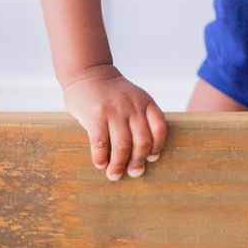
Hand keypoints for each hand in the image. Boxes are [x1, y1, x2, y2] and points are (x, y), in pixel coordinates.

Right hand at [62, 64, 166, 180]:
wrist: (88, 73)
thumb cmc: (112, 93)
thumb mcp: (134, 97)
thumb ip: (141, 116)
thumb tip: (144, 153)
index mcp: (145, 101)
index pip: (159, 128)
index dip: (157, 147)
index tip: (150, 159)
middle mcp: (132, 106)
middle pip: (142, 141)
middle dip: (138, 162)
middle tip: (134, 173)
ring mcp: (113, 110)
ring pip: (122, 146)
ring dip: (119, 165)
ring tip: (114, 175)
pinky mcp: (94, 116)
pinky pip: (100, 143)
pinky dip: (101, 157)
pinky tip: (100, 164)